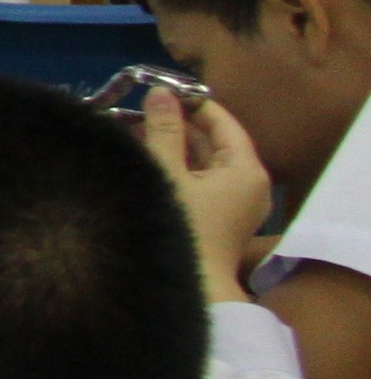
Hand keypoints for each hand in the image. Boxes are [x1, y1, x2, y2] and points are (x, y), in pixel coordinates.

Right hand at [133, 88, 272, 302]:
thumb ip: (164, 130)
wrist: (192, 289)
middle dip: (175, 124)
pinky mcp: (217, 217)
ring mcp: (233, 202)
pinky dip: (175, 167)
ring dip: (170, 145)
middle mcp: (247, 183)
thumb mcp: (170, 173)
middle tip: (136, 108)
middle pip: (212, 141)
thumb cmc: (184, 227)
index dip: (191, 102)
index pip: (222, 121)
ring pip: (202, 161)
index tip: (157, 88)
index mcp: (246, 169)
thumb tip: (160, 92)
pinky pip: (198, 180)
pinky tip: (143, 157)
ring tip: (131, 130)